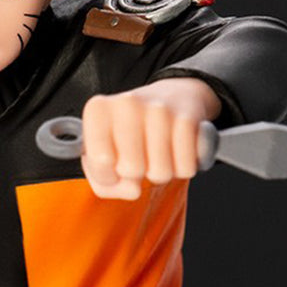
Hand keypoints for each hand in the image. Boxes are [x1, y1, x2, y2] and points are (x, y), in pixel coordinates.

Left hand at [81, 78, 220, 199]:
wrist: (175, 97)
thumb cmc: (133, 132)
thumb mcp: (106, 154)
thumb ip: (105, 184)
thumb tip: (133, 189)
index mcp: (98, 109)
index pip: (100, 161)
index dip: (108, 175)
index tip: (114, 162)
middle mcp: (127, 103)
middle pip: (131, 169)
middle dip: (138, 174)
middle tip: (141, 156)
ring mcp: (159, 109)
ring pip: (160, 172)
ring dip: (162, 172)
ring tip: (159, 152)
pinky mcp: (187, 119)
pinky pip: (186, 168)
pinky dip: (184, 167)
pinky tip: (178, 149)